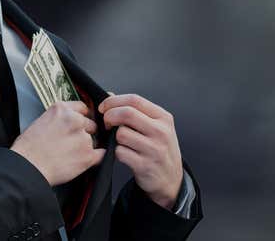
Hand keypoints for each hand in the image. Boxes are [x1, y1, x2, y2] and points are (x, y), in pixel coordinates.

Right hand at [10, 101, 105, 185]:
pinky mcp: (88, 155)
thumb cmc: (28, 149)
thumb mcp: (41, 121)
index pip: (83, 108)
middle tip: (70, 143)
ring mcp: (83, 138)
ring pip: (93, 140)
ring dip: (85, 147)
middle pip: (90, 124)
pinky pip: (100, 154)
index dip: (82, 117)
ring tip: (68, 155)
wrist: (27, 167)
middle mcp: (75, 120)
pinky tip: (82, 160)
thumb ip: (59, 118)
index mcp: (61, 110)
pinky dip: (94, 158)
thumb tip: (68, 123)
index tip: (81, 123)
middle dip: (83, 132)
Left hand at [99, 94, 182, 209]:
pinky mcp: (144, 165)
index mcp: (163, 118)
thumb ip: (136, 111)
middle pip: (126, 113)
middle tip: (106, 123)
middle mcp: (161, 132)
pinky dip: (116, 152)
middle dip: (109, 116)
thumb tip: (110, 96)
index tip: (104, 107)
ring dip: (114, 138)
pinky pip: (120, 152)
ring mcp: (154, 149)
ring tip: (121, 142)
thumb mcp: (155, 126)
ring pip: (121, 134)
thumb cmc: (159, 148)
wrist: (170, 179)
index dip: (113, 101)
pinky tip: (124, 154)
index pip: (134, 100)